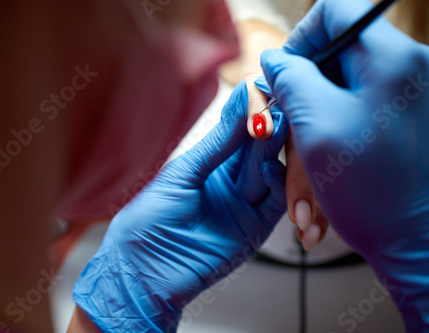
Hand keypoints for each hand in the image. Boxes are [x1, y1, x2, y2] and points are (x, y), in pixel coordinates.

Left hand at [72, 80, 288, 331]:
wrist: (144, 272)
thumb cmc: (148, 221)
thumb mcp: (183, 173)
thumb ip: (218, 142)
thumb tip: (241, 100)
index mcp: (209, 162)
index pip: (239, 130)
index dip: (251, 111)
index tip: (263, 90)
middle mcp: (230, 180)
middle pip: (260, 148)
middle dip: (268, 127)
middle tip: (275, 110)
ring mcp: (244, 204)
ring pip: (272, 171)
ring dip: (276, 152)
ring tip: (276, 131)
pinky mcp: (255, 229)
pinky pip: (276, 202)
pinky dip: (280, 185)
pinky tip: (276, 168)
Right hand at [260, 0, 428, 329]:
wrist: (418, 243)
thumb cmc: (375, 194)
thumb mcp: (317, 127)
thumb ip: (291, 79)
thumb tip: (275, 59)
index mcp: (392, 61)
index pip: (336, 11)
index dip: (301, 38)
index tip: (284, 75)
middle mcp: (408, 70)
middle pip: (336, 57)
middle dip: (304, 94)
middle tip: (290, 130)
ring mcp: (407, 96)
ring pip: (340, 91)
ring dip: (313, 127)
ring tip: (308, 170)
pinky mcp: (402, 119)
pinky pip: (353, 114)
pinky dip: (331, 140)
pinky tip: (324, 172)